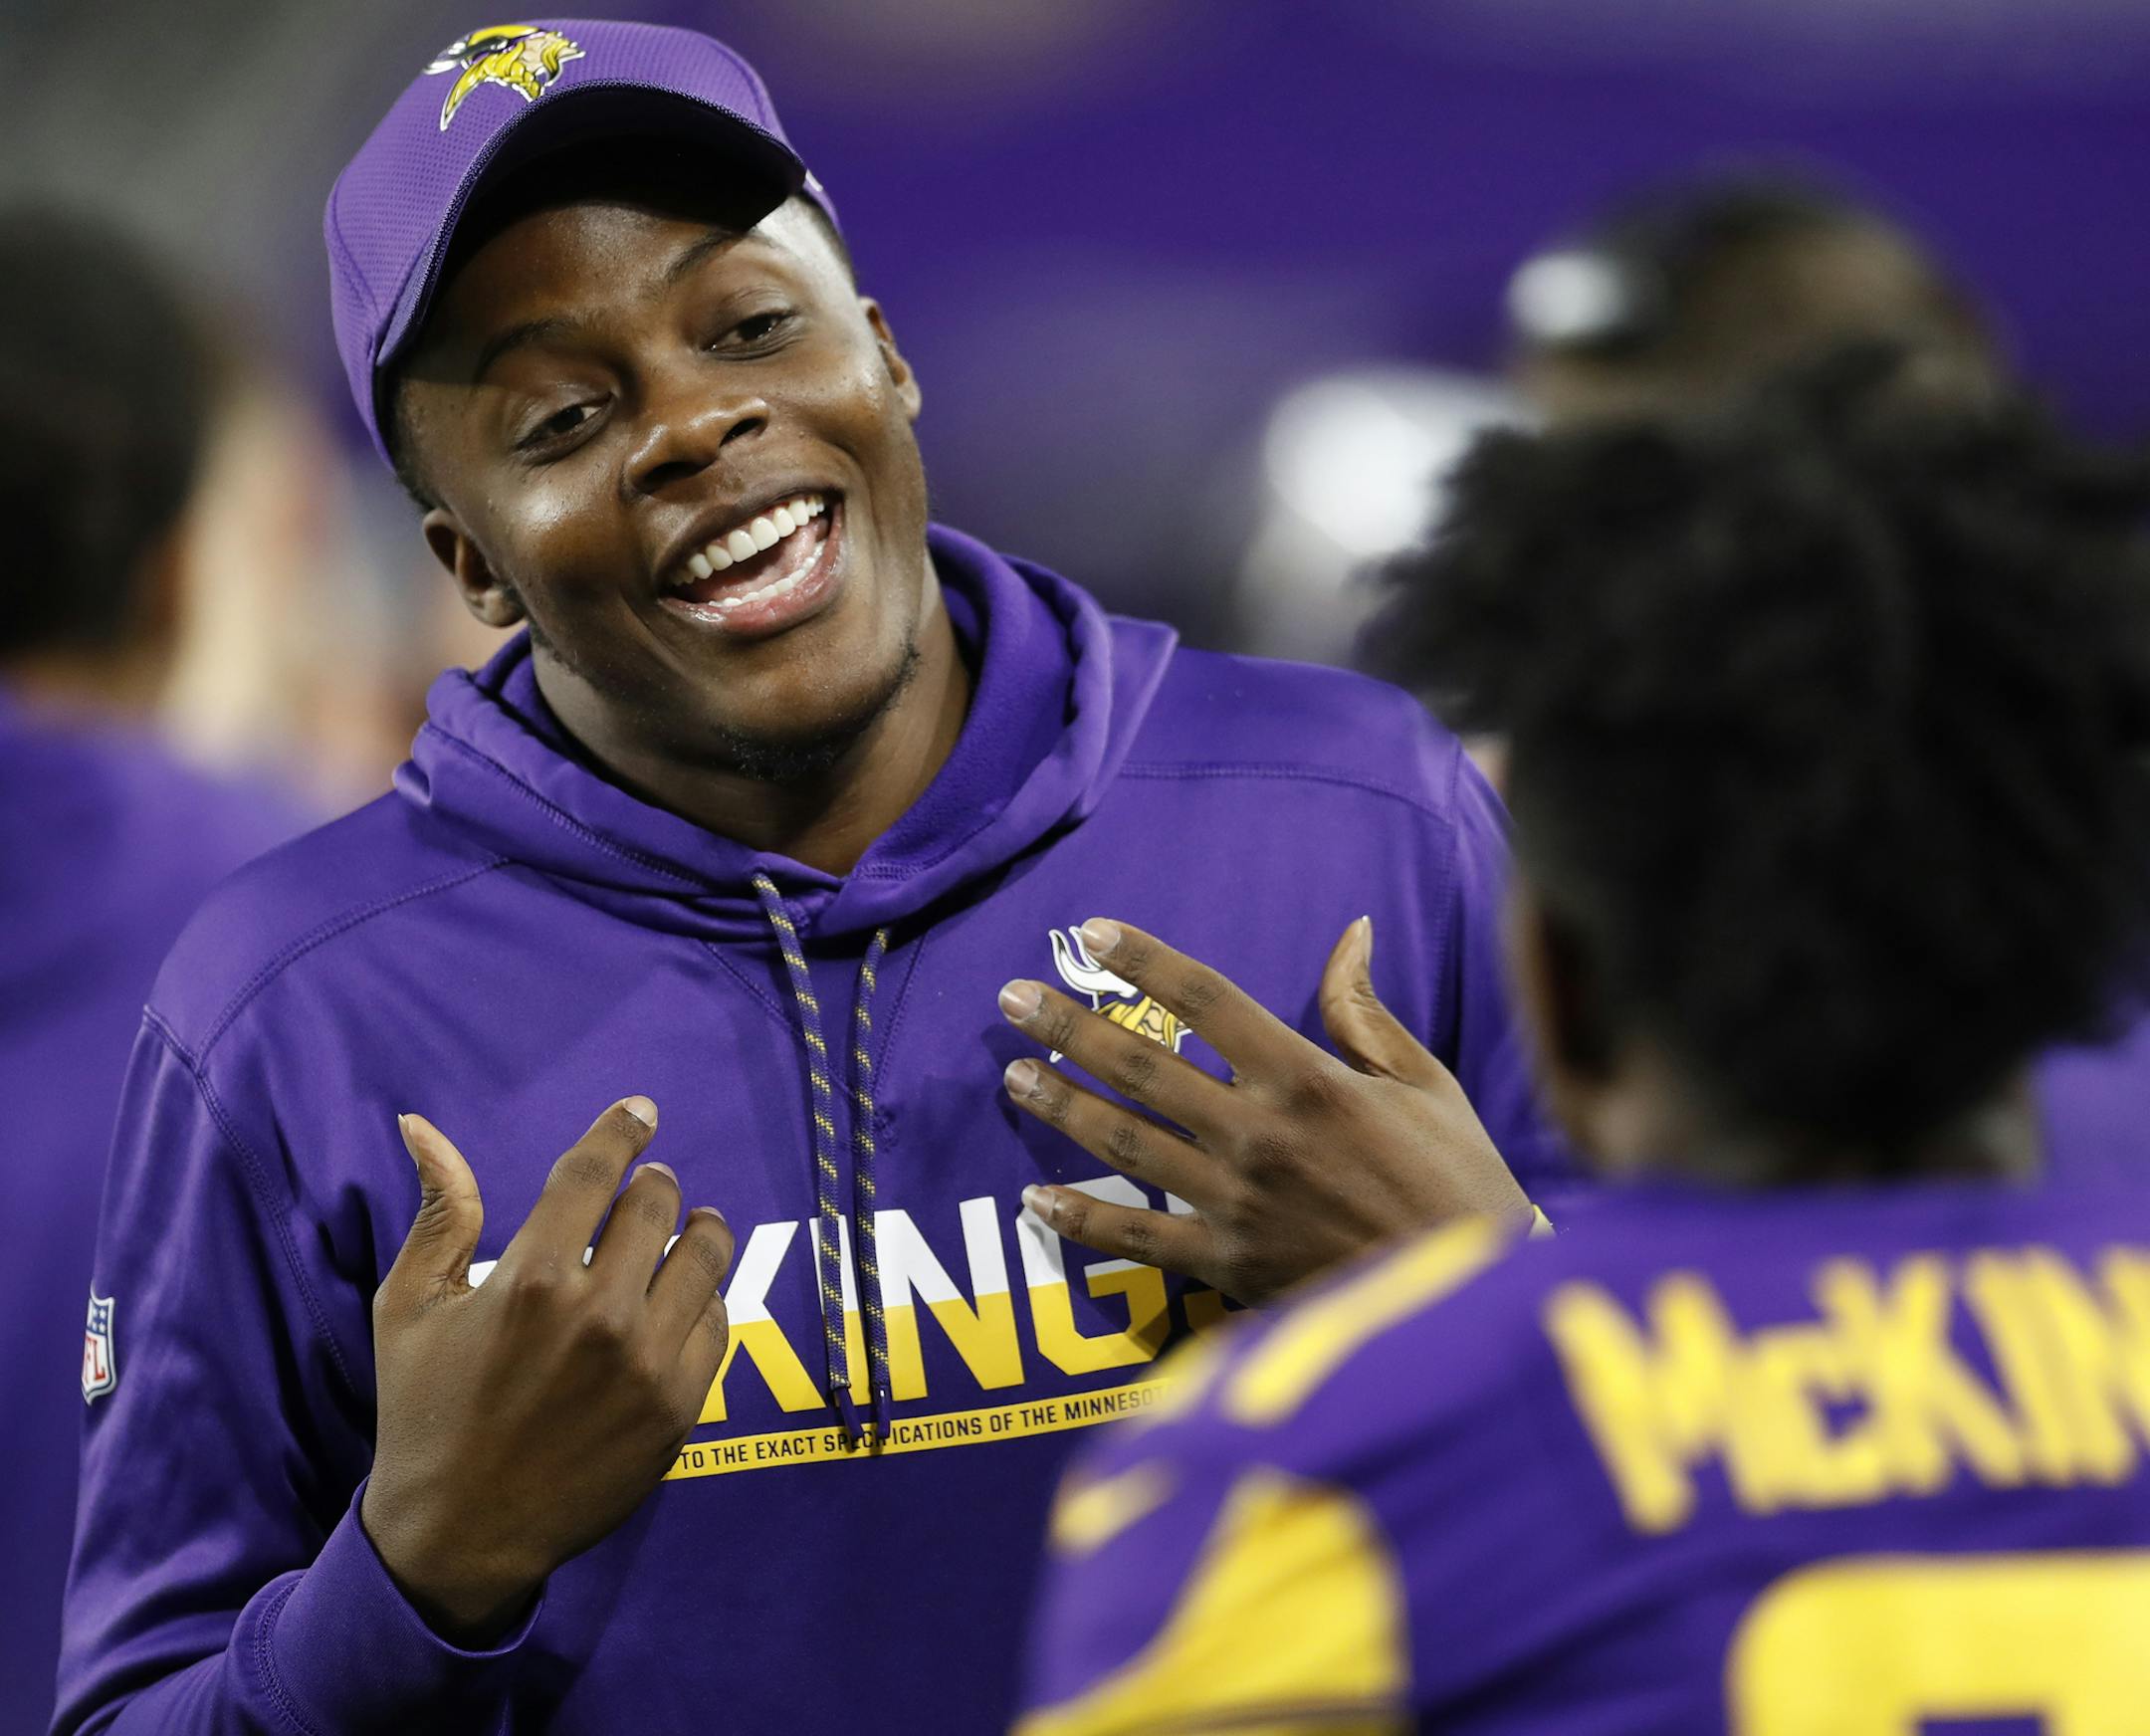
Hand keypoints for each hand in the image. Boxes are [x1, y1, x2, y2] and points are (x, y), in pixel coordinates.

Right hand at [362, 1097, 733, 1643]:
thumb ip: (438, 1211)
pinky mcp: (679, 1407)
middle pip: (658, 1206)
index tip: (641, 1110)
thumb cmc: (424, 1412)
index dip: (622, 1130)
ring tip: (691, 1225)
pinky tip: (685, 1296)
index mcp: (531, 1280)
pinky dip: (706, 1297)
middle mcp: (599, 1315)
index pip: (596, 1172)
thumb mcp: (410, 1307)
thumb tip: (422, 1123)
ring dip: (699, 1229)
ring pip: (704, 1258)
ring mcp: (647, 1363)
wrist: (461, 1533)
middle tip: (650, 1187)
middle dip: (655, 1185)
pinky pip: (718, 1323)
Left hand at [999, 918, 1531, 1303]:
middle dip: (1071, 1027)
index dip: (1145, 960)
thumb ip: (1364, 1011)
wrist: (1470, 1297)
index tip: (1091, 933)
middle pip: (1145, 1066)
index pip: (1207, 1000)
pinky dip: (1082, 1223)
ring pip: (1127, 1144)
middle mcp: (1259, 1134)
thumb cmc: (1455, 1182)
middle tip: (1013, 998)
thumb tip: (1351, 930)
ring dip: (1063, 1106)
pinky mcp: (1228, 1265)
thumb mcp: (1425, 1083)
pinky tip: (1036, 1200)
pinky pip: (1139, 1241)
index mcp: (1307, 1079)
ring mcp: (1237, 1202)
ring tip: (1014, 1075)